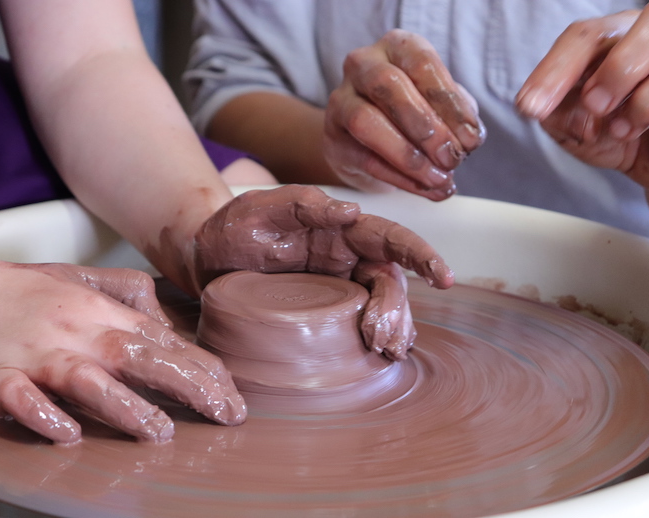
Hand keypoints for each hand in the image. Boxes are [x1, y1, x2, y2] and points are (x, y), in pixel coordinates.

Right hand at [0, 259, 245, 443]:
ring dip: (127, 408)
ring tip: (161, 432)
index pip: (164, 343)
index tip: (232, 396)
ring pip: (90, 382)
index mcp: (100, 314)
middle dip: (189, 387)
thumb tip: (165, 318)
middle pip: (141, 359)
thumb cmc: (19, 291)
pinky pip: (25, 401)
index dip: (203, 370)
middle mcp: (77, 334)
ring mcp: (38, 357)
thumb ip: (127, 294)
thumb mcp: (81, 280)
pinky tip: (69, 435)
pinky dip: (46, 417)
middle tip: (225, 414)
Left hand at [193, 185, 453, 359]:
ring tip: (385, 349)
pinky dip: (378, 336)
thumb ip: (300, 203)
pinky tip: (380, 354)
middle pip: (391, 278)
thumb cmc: (233, 228)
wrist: (206, 259)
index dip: (419, 254)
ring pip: (382, 303)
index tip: (442, 276)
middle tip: (381, 336)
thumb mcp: (258, 208)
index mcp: (338, 226)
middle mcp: (346, 254)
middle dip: (397, 307)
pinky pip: (361, 321)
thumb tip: (350, 212)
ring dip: (392, 327)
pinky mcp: (326, 308)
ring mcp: (338, 283)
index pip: (388, 236)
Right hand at [324, 29, 485, 198]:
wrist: (366, 139)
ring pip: (366, 122)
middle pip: (390, 86)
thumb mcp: (440, 105)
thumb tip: (468, 139)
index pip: (422, 64)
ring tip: (439, 178)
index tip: (472, 137)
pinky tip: (424, 188)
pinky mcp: (333, 139)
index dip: (450, 102)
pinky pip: (364, 158)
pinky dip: (399, 178)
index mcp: (396, 47)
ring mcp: (341, 100)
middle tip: (453, 157)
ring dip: (408, 156)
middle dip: (427, 127)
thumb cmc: (410, 113)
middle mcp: (363, 65)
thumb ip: (457, 115)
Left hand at [516, 0, 648, 191]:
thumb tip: (543, 108)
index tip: (530, 107)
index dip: (556, 70)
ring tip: (625, 130)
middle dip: (620, 68)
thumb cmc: (618, 136)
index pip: (587, 36)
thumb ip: (558, 114)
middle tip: (596, 106)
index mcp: (622, 35)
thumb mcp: (578, 129)